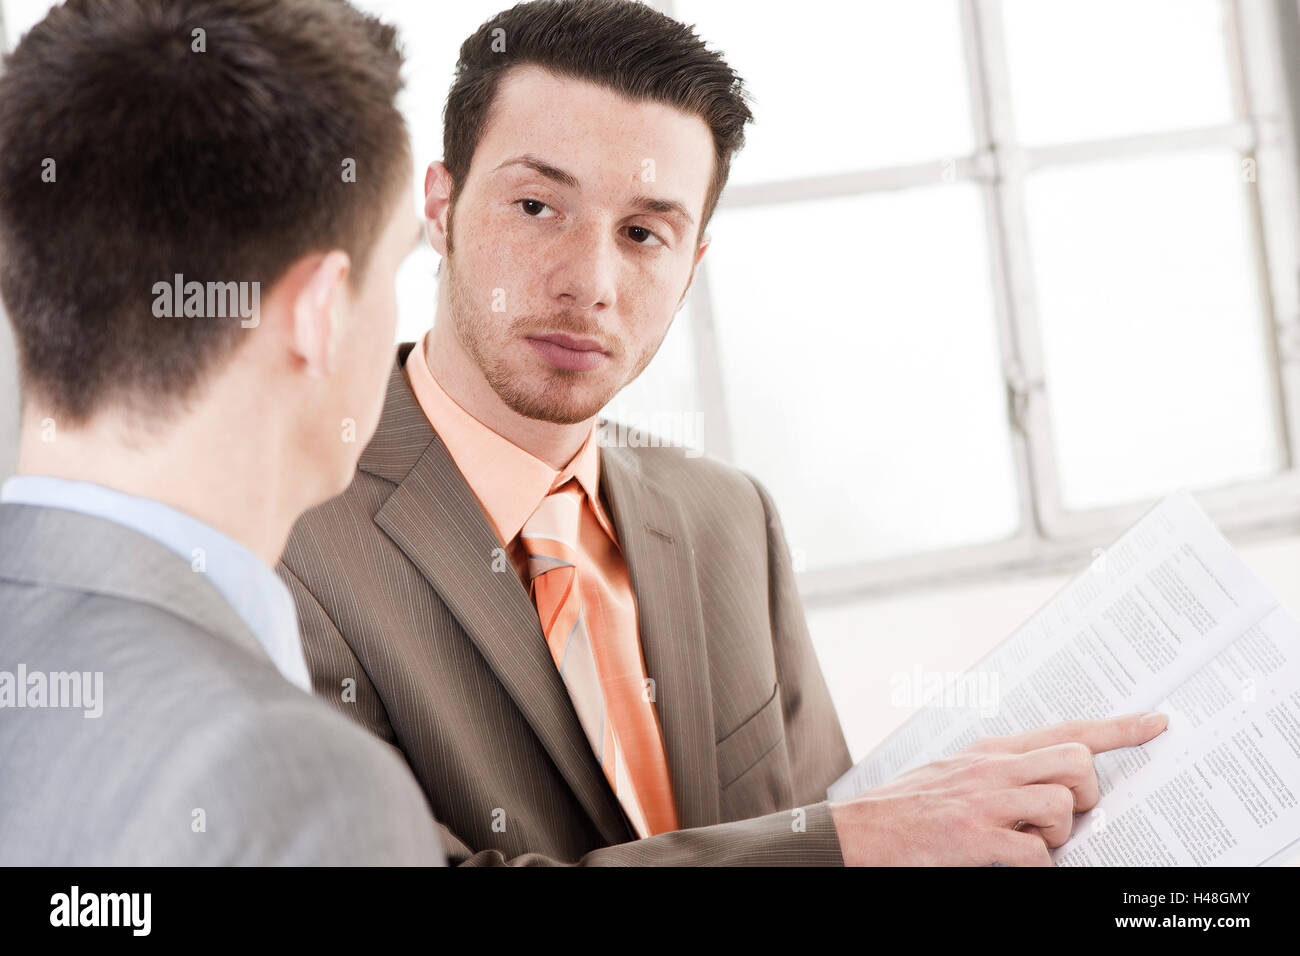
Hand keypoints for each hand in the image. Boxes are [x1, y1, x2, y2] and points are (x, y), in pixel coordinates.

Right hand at [827, 711, 1168, 865]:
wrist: (856, 833)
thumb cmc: (907, 809)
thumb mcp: (956, 774)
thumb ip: (1001, 771)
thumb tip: (1054, 780)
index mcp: (990, 752)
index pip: (1067, 729)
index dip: (1118, 728)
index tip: (1157, 723)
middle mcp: (991, 769)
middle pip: (1077, 761)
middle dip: (1085, 793)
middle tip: (1061, 817)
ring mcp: (983, 803)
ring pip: (1062, 806)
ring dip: (1058, 836)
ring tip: (1027, 843)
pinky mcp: (974, 838)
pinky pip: (1036, 854)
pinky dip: (1035, 866)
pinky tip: (1009, 862)